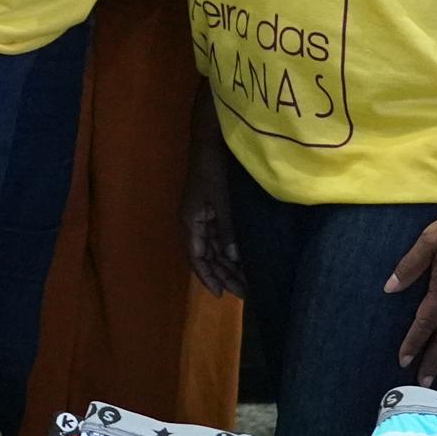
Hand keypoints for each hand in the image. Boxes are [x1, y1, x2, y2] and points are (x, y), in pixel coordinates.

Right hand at [183, 159, 244, 300]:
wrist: (210, 141)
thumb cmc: (212, 168)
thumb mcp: (221, 199)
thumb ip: (227, 228)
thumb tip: (233, 258)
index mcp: (190, 222)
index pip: (196, 258)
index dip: (207, 277)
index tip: (221, 294)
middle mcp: (194, 223)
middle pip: (206, 257)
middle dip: (223, 275)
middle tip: (243, 293)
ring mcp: (204, 216)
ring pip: (214, 249)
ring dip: (228, 265)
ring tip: (246, 281)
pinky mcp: (214, 209)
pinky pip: (220, 237)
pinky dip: (230, 250)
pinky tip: (243, 259)